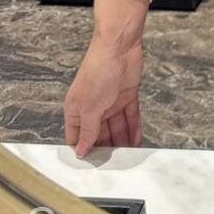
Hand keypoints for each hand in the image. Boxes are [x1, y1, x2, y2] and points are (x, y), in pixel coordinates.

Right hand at [63, 36, 143, 157]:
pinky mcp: (126, 95)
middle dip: (106, 148)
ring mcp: (110, 101)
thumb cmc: (97, 71)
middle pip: (99, 134)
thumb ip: (88, 130)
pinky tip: (136, 141)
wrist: (119, 47)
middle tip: (114, 165)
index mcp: (77, 110)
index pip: (77, 136)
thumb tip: (81, 150)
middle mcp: (93, 107)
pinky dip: (134, 128)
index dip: (83, 150)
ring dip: (122, 141)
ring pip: (117, 127)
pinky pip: (130, 116)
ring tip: (128, 157)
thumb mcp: (90, 107)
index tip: (91, 166)